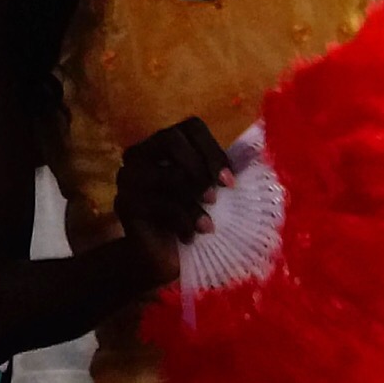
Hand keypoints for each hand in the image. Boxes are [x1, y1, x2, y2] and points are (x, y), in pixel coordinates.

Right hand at [112, 116, 232, 284]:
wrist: (158, 255)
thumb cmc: (188, 216)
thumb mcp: (208, 188)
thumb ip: (222, 167)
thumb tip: (258, 147)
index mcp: (162, 142)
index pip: (190, 127)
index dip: (213, 150)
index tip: (230, 181)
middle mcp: (140, 153)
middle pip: (172, 139)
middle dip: (200, 167)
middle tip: (215, 196)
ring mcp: (128, 177)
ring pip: (169, 175)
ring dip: (194, 202)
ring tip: (208, 224)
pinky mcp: (125, 203)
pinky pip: (160, 204)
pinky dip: (183, 220)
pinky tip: (193, 235)